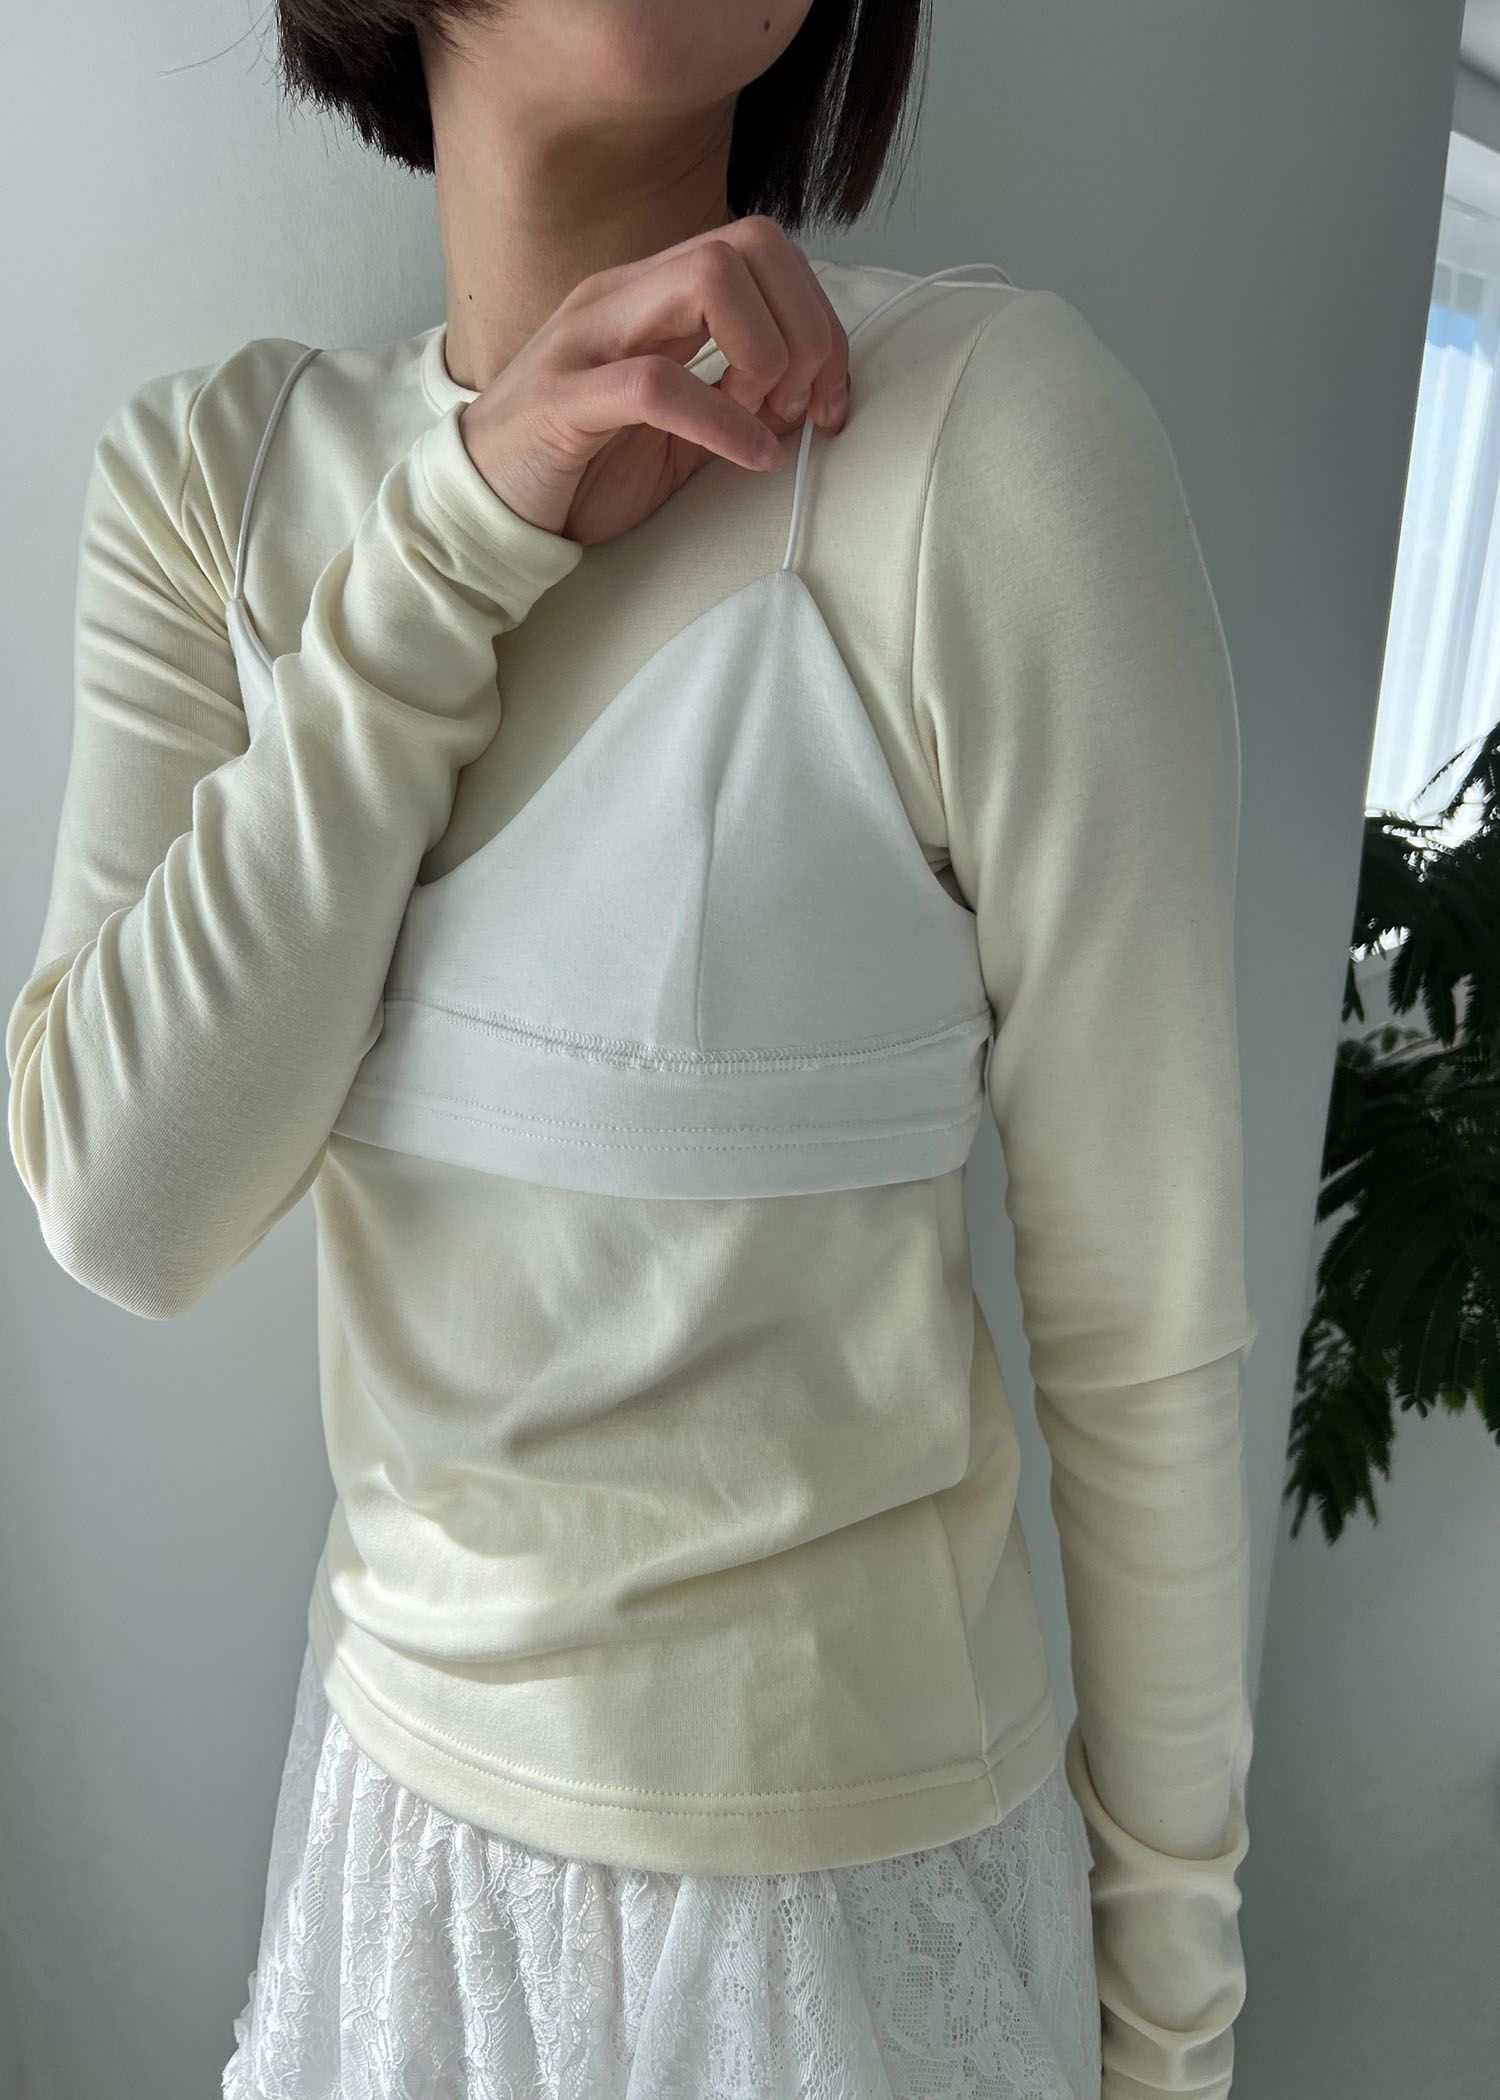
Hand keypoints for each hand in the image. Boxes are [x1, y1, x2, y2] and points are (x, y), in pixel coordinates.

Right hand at [455, 216, 851, 545]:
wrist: (485, 508)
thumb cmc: (581, 469)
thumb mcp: (678, 435)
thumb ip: (736, 405)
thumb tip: (807, 398)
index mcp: (651, 295)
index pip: (761, 250)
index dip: (817, 318)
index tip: (830, 399)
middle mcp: (623, 296)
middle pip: (748, 245)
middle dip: (806, 326)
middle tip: (808, 404)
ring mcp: (590, 338)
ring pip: (710, 280)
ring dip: (767, 354)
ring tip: (769, 421)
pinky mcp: (566, 397)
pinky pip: (661, 384)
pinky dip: (724, 421)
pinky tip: (749, 456)